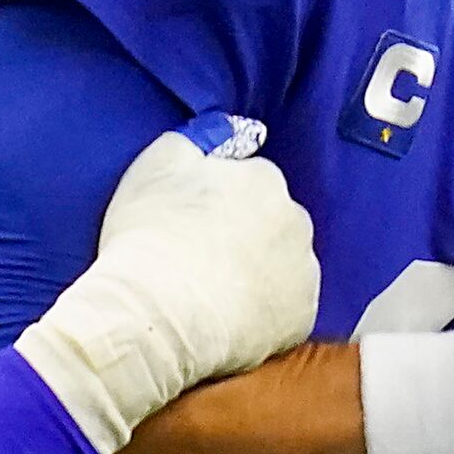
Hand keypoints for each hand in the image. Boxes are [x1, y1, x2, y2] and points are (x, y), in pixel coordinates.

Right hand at [15, 127, 318, 453]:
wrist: (158, 314)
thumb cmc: (150, 235)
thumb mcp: (157, 163)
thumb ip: (194, 140)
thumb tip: (218, 133)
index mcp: (263, 178)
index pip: (247, 181)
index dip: (216, 202)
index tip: (191, 222)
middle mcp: (295, 219)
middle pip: (272, 221)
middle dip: (246, 234)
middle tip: (200, 257)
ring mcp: (303, 271)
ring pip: (282, 265)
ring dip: (257, 273)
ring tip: (212, 293)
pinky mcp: (301, 318)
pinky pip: (284, 311)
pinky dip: (263, 313)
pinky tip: (228, 320)